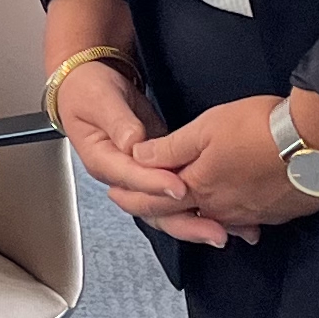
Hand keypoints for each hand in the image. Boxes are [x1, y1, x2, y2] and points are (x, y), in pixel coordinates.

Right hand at [44, 0, 215, 243]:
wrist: (89, 86)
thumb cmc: (89, 91)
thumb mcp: (99, 100)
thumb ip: (118, 121)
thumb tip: (133, 142)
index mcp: (103, 161)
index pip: (131, 178)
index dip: (155, 184)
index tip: (180, 187)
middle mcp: (123, 177)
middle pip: (152, 209)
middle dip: (185, 221)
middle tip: (216, 230)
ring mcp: (141, 177)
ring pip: (167, 209)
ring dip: (197, 221)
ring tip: (229, 231)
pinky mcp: (159, 171)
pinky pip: (178, 193)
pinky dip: (201, 205)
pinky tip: (227, 214)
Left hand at [137, 90, 318, 239]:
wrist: (317, 143)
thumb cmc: (261, 129)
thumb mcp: (206, 128)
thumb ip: (171, 148)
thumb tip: (139, 157)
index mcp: (199, 187)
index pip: (154, 200)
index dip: (132, 198)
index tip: (116, 196)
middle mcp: (221, 208)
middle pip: (183, 216)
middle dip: (160, 212)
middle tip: (144, 208)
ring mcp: (251, 214)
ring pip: (217, 221)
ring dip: (199, 220)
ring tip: (189, 218)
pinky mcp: (277, 214)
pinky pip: (249, 221)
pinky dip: (237, 220)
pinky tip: (239, 220)